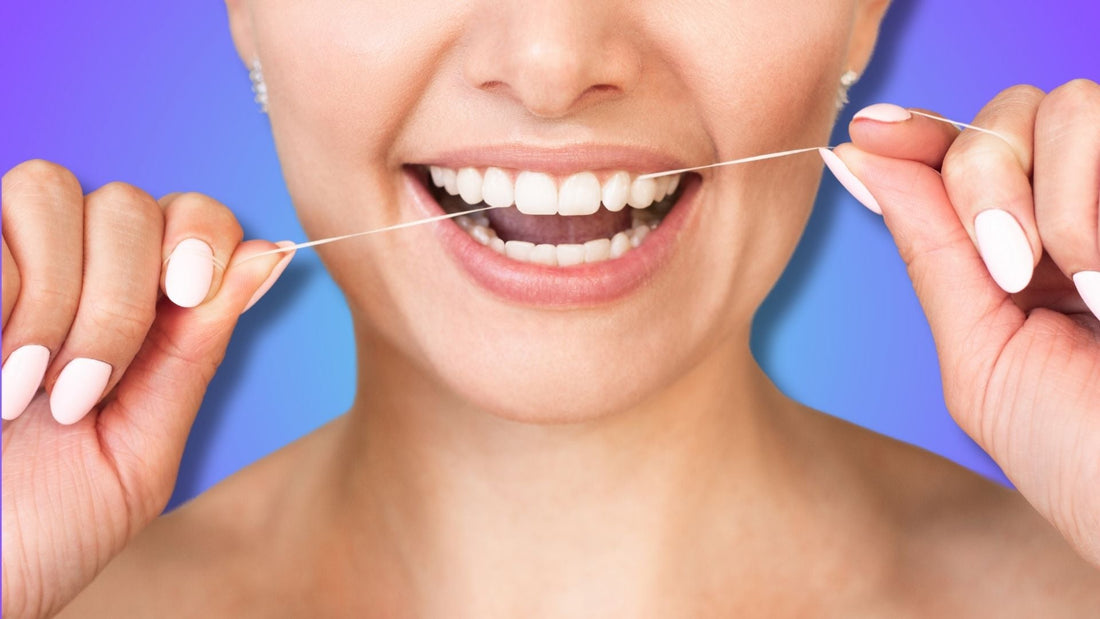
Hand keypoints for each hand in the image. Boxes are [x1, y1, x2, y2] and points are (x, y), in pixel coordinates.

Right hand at [1, 160, 293, 618]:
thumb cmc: (46, 524)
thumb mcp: (141, 446)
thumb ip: (196, 352)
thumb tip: (272, 254)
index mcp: (139, 308)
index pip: (192, 215)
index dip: (202, 235)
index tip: (190, 293)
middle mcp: (71, 269)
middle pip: (127, 203)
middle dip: (121, 299)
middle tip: (85, 392)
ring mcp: (6, 263)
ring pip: (50, 189)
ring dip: (58, 297)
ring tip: (29, 390)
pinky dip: (4, 299)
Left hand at [824, 80, 1099, 566]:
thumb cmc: (1087, 459)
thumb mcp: (984, 356)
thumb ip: (934, 251)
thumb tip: (862, 155)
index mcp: (1030, 246)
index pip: (965, 151)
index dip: (916, 131)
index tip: (869, 131)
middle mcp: (1090, 208)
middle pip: (1013, 111)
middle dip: (988, 179)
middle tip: (1011, 270)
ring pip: (1076, 106)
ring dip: (1061, 203)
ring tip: (1091, 292)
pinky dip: (1094, 214)